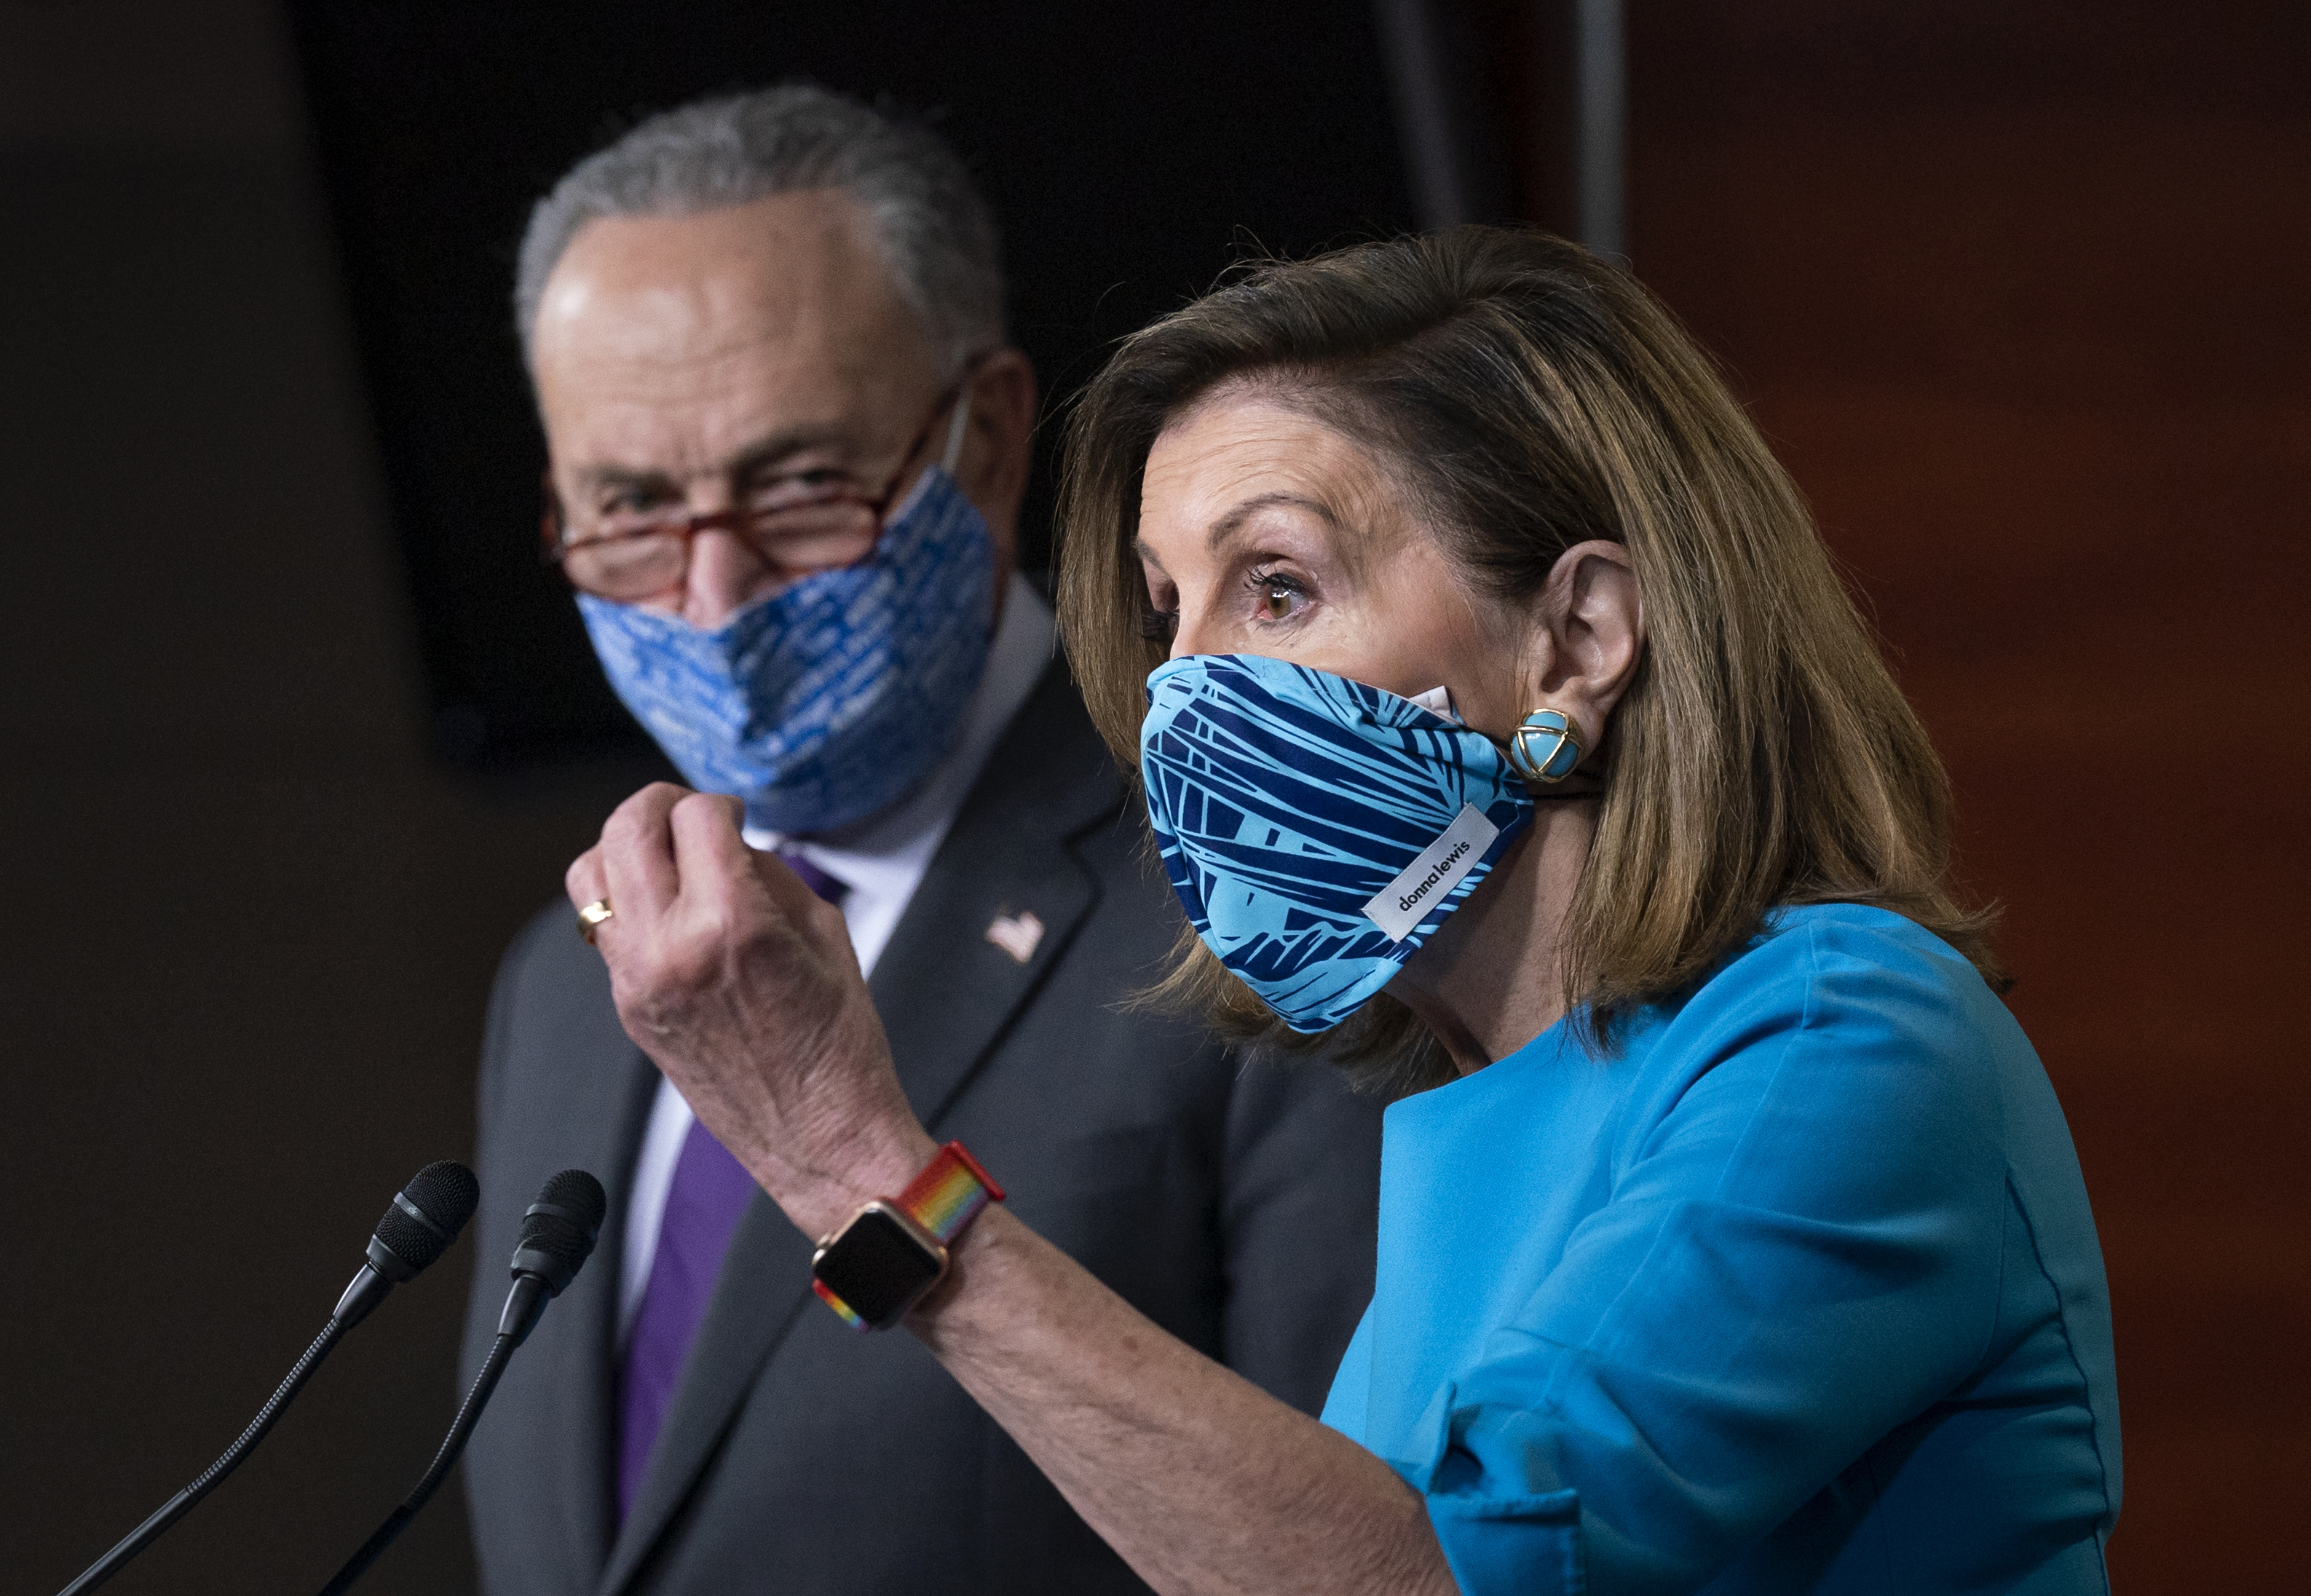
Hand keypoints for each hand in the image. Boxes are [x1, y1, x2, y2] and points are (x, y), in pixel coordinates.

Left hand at [566, 784, 934, 1236]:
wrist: (821, 1139)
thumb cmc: (840, 1044)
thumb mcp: (824, 934)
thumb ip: (770, 875)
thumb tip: (731, 844)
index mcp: (732, 924)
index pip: (696, 816)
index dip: (722, 803)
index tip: (738, 813)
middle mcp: (671, 948)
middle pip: (627, 829)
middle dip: (660, 804)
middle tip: (690, 812)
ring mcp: (638, 982)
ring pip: (590, 874)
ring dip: (626, 848)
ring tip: (666, 854)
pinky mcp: (629, 1010)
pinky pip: (604, 929)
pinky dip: (627, 899)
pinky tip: (668, 907)